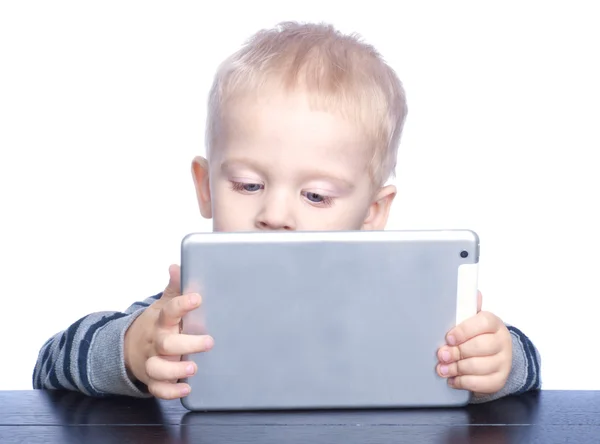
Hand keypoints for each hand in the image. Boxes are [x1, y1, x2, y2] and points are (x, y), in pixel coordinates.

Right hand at [124, 264, 213, 398]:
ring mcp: (152, 361)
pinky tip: (185, 389)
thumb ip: (174, 288)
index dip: (182, 304)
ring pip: (158, 368)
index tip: (197, 298)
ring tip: (193, 368)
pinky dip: (170, 391)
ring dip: (175, 370)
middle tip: (208, 341)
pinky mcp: (152, 378)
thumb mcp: (163, 304)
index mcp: (160, 321)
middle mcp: (155, 342)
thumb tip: (177, 266)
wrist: (129, 346)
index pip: (169, 311)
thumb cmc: (155, 324)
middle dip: (187, 344)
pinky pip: (158, 388)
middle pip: (166, 343)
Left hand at [436, 291, 511, 394]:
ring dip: (456, 368)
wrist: (496, 356)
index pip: (482, 323)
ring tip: (443, 368)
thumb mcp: (472, 319)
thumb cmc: (478, 335)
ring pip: (478, 366)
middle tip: (441, 355)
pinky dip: (463, 382)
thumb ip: (468, 308)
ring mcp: (503, 362)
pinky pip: (480, 383)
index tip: (449, 337)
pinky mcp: (499, 379)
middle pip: (479, 347)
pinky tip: (453, 379)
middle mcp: (502, 342)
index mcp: (494, 323)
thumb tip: (473, 293)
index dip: (463, 331)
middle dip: (456, 352)